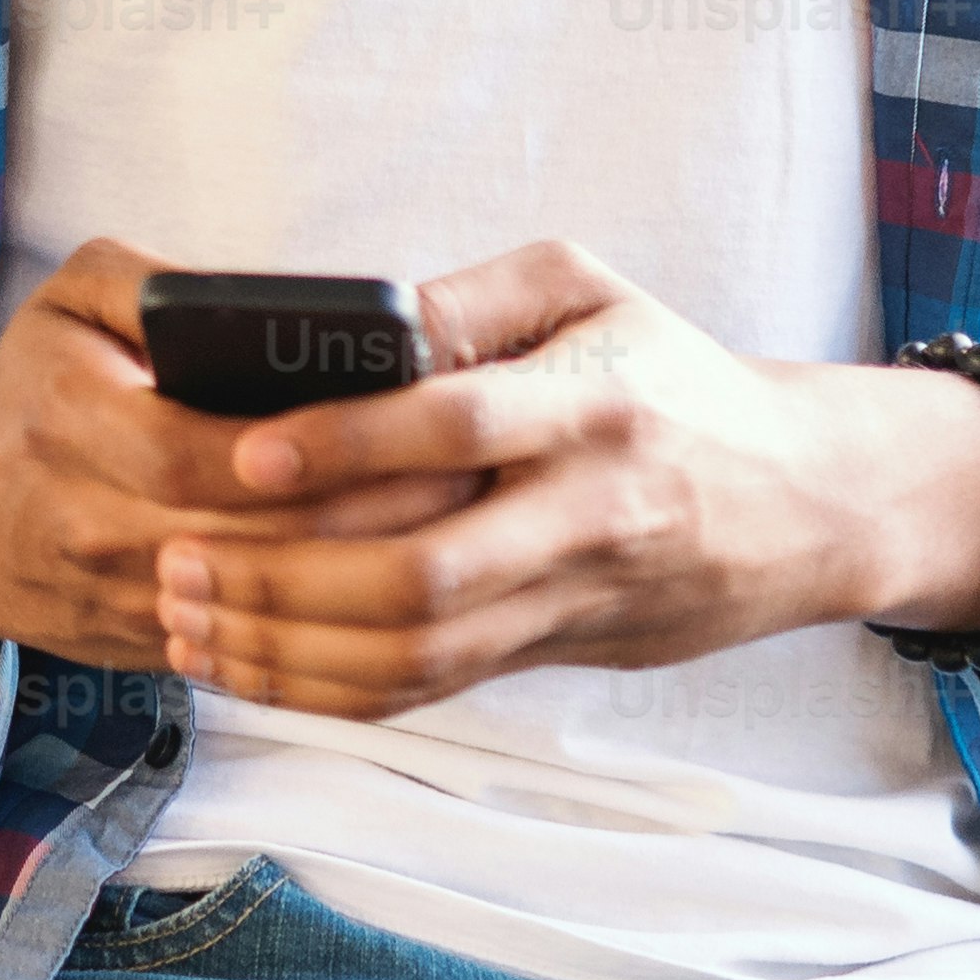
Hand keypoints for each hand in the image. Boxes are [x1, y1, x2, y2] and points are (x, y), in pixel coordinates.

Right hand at [0, 239, 485, 676]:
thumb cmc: (27, 387)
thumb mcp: (68, 298)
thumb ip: (156, 281)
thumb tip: (259, 304)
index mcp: (68, 420)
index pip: (198, 452)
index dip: (298, 452)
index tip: (394, 427)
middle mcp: (88, 520)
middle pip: (247, 541)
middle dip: (363, 518)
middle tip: (467, 484)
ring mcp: (114, 597)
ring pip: (256, 607)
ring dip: (358, 580)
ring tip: (454, 537)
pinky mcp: (141, 647)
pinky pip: (244, 647)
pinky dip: (321, 626)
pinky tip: (393, 594)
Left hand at [157, 239, 979, 720]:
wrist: (802, 501)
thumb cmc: (672, 375)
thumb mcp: (590, 290)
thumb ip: (472, 298)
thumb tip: (360, 321)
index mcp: (591, 405)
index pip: (457, 427)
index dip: (346, 444)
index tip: (245, 451)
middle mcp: (584, 512)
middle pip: (421, 569)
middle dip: (283, 574)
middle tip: (176, 555)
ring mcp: (570, 596)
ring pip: (417, 650)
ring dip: (288, 647)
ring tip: (187, 617)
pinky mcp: (553, 650)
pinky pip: (431, 687)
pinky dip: (330, 689)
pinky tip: (249, 666)